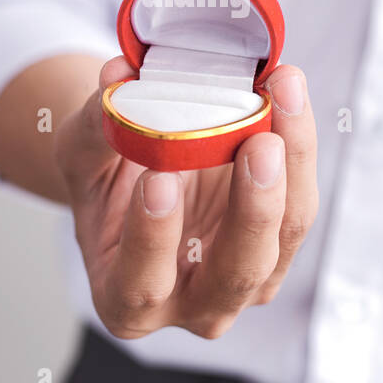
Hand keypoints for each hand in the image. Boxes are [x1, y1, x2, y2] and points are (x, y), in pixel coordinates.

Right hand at [53, 56, 318, 339]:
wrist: (142, 178)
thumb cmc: (107, 183)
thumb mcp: (82, 158)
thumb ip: (93, 127)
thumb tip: (115, 77)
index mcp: (127, 303)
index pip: (141, 285)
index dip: (152, 238)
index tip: (158, 179)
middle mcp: (195, 306)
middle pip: (237, 271)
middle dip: (255, 209)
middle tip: (259, 144)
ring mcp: (247, 280)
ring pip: (285, 234)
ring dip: (294, 164)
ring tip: (283, 95)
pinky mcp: (282, 242)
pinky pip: (300, 199)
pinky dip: (300, 144)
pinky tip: (288, 94)